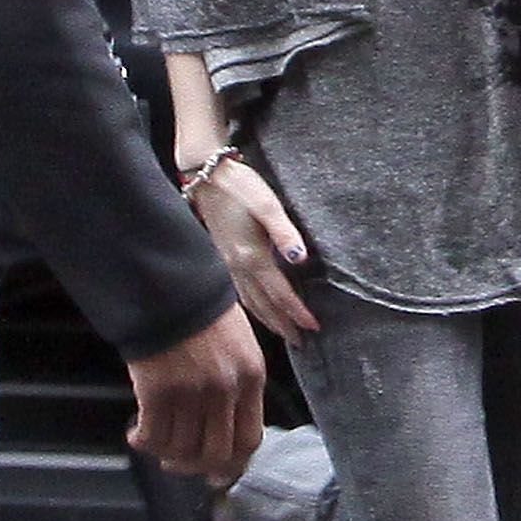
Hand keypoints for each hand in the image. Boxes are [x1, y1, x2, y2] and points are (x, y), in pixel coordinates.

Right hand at [127, 302, 264, 478]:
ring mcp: (191, 391)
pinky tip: (134, 433)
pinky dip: (142, 441)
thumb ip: (237, 384)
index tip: (216, 474)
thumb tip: (224, 428)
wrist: (166, 284)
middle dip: (194, 466)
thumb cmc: (200, 311)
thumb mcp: (237, 345)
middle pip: (215, 453)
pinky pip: (153, 435)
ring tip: (151, 441)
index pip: (250, 439)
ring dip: (163, 452)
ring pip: (181, 448)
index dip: (232, 464)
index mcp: (251, 376)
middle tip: (176, 463)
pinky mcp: (157, 389)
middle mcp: (225, 389)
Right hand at [187, 158, 319, 341]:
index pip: (279, 294)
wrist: (206, 177)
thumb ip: (285, 233)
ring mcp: (227, 265)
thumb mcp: (267, 205)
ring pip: (250, 303)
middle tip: (301, 343)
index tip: (314, 327)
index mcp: (252, 257)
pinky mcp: (222, 259)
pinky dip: (253, 308)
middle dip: (283, 326)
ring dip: (268, 320)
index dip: (297, 313)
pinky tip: (258, 309)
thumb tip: (300, 258)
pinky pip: (239, 293)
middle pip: (264, 306)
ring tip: (283, 334)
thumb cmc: (240, 187)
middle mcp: (238, 267)